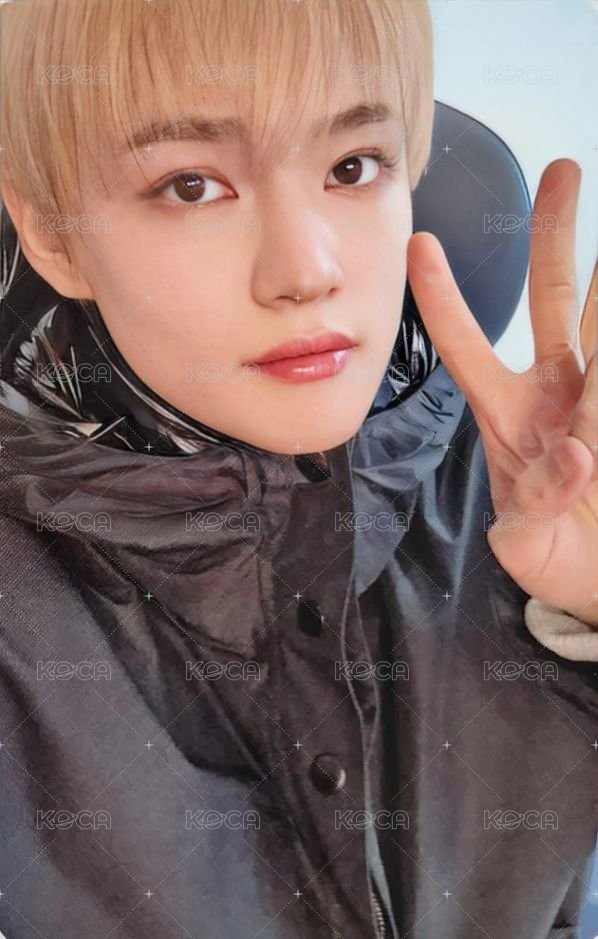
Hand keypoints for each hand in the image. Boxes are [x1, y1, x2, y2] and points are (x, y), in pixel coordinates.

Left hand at [407, 159, 597, 627]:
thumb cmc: (555, 556)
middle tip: (563, 167)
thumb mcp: (526, 547)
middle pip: (552, 300)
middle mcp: (558, 392)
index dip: (443, 299)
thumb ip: (534, 514)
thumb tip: (576, 458)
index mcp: (508, 417)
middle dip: (554, 236)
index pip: (466, 348)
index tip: (418, 242)